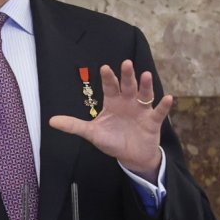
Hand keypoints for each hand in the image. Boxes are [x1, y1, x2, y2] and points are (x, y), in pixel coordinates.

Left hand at [49, 60, 169, 179]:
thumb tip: (51, 121)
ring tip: (145, 74)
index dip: (108, 78)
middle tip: (126, 63)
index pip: (109, 87)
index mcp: (113, 103)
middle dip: (127, 75)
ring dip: (145, 85)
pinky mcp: (153, 121)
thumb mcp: (92, 133)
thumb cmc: (112, 140)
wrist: (131, 156)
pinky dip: (163, 105)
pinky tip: (168, 97)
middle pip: (127, 86)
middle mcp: (128, 102)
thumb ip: (74, 126)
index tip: (104, 68)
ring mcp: (141, 110)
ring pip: (144, 94)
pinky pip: (159, 112)